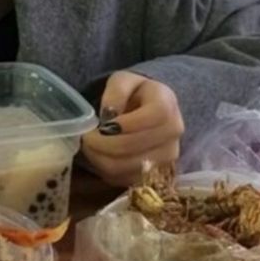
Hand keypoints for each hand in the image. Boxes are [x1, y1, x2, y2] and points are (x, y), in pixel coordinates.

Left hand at [80, 72, 183, 186]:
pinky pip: (127, 180)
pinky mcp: (157, 175)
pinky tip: (101, 157)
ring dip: (102, 159)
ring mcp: (168, 157)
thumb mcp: (124, 80)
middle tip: (85, 137)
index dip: (126, 124)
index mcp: (167, 104)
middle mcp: (173, 133)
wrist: (150, 110)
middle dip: (103, 144)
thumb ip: (117, 91)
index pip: (153, 117)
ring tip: (90, 147)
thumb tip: (110, 114)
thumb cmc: (135, 93)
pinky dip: (108, 171)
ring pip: (129, 167)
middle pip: (136, 146)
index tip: (102, 125)